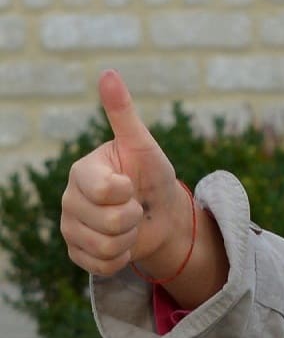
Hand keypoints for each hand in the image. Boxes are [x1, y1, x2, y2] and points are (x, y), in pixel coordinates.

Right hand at [61, 70, 187, 277]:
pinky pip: (101, 265)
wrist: (160, 214)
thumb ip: (124, 113)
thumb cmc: (152, 176)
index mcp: (81, 171)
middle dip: (133, 217)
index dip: (127, 192)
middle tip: (135, 206)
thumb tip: (108, 73)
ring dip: (128, 239)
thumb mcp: (144, 145)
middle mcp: (69, 199)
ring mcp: (70, 227)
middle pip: (107, 222)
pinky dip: (121, 258)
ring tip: (130, 225)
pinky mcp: (77, 253)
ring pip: (104, 246)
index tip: (131, 184)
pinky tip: (123, 243)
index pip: (104, 191)